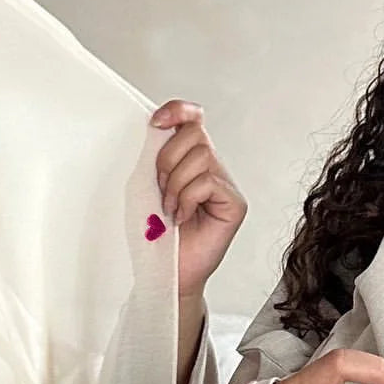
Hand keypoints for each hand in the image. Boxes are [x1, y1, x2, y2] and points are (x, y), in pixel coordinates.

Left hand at [151, 99, 247, 298]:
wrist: (167, 273)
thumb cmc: (156, 235)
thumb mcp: (148, 187)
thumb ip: (156, 158)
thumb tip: (154, 128)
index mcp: (191, 160)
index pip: (193, 118)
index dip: (178, 111)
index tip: (155, 122)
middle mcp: (213, 169)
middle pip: (195, 134)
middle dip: (167, 159)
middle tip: (160, 189)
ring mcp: (226, 186)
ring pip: (201, 157)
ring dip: (176, 184)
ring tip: (171, 209)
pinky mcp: (235, 204)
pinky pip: (208, 182)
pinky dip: (188, 198)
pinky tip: (183, 217)